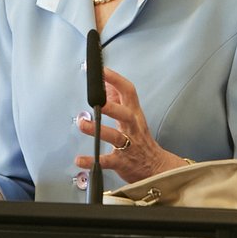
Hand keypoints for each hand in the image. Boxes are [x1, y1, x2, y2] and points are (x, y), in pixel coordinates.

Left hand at [76, 67, 185, 183]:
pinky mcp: (121, 162)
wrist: (156, 167)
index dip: (116, 79)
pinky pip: (106, 161)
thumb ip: (118, 99)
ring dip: (97, 129)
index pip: (128, 92)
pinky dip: (92, 161)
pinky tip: (79, 159)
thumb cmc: (140, 139)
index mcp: (134, 114)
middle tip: (97, 100)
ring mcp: (128, 146)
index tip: (102, 70)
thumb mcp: (133, 116)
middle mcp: (132, 128)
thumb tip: (105, 82)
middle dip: (111, 107)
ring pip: (114, 136)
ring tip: (82, 123)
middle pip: (125, 114)